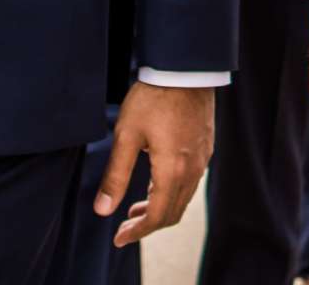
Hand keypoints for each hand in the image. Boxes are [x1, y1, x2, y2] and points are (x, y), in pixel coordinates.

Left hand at [96, 82, 212, 247]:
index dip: (137, 232)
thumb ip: (115, 175)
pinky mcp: (205, 148)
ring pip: (183, 199)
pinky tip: (155, 184)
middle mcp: (192, 170)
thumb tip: (103, 210)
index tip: (119, 238)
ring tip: (135, 208)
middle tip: (124, 227)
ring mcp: (202, 159)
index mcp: (172, 170)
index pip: (157, 216)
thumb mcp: (126, 135)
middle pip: (173, 213)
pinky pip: (190, 183)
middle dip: (148, 225)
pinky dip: (172, 193)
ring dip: (160, 209)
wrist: (185, 69)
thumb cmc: (153, 98)